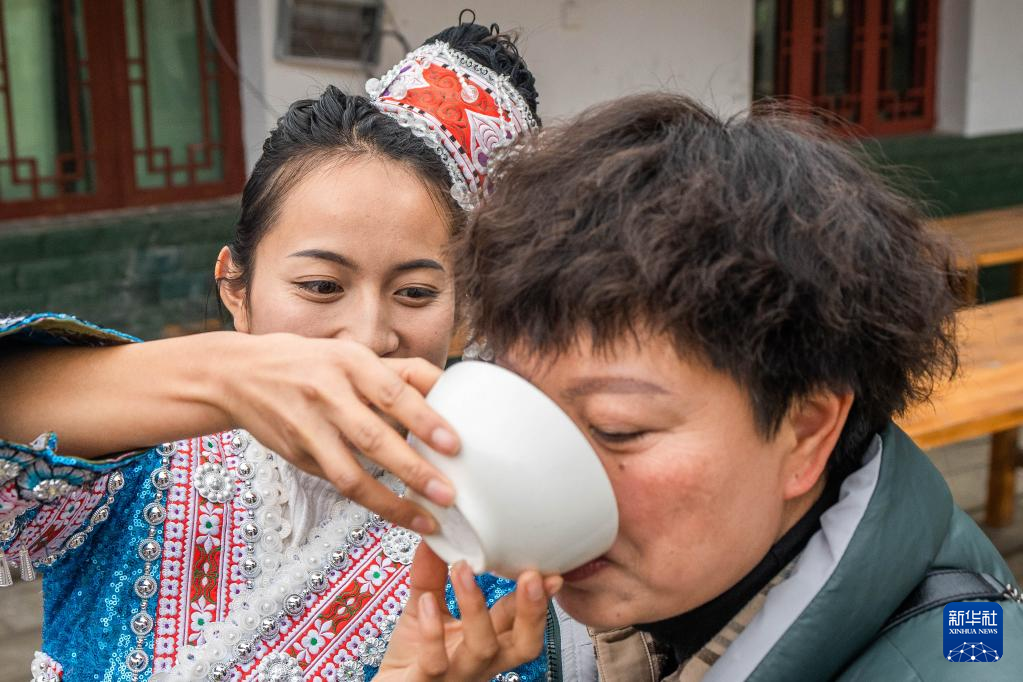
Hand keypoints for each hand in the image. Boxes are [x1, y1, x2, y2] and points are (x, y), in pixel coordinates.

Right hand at [216, 333, 459, 532]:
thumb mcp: (353, 355)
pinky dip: (371, 501)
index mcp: (349, 362)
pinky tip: (398, 512)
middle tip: (448, 493)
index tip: (453, 443)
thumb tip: (452, 389)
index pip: (392, 392)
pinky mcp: (298, 457)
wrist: (238, 376)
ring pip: (351, 475)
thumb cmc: (312, 364)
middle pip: (373, 438)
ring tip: (427, 519)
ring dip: (392, 502)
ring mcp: (308, 429)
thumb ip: (401, 373)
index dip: (424, 419)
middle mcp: (326, 394)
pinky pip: (339, 483)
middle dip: (414, 470)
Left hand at [376, 545, 562, 680]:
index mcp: (488, 639)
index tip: (548, 571)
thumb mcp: (425, 606)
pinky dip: (433, 631)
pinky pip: (436, 662)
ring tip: (464, 569)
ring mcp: (457, 674)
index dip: (538, 597)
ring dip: (477, 607)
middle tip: (531, 576)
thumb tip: (436, 536)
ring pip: (483, 648)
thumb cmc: (412, 653)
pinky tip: (427, 602)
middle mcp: (481, 661)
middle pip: (524, 644)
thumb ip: (433, 574)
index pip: (522, 619)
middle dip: (533, 611)